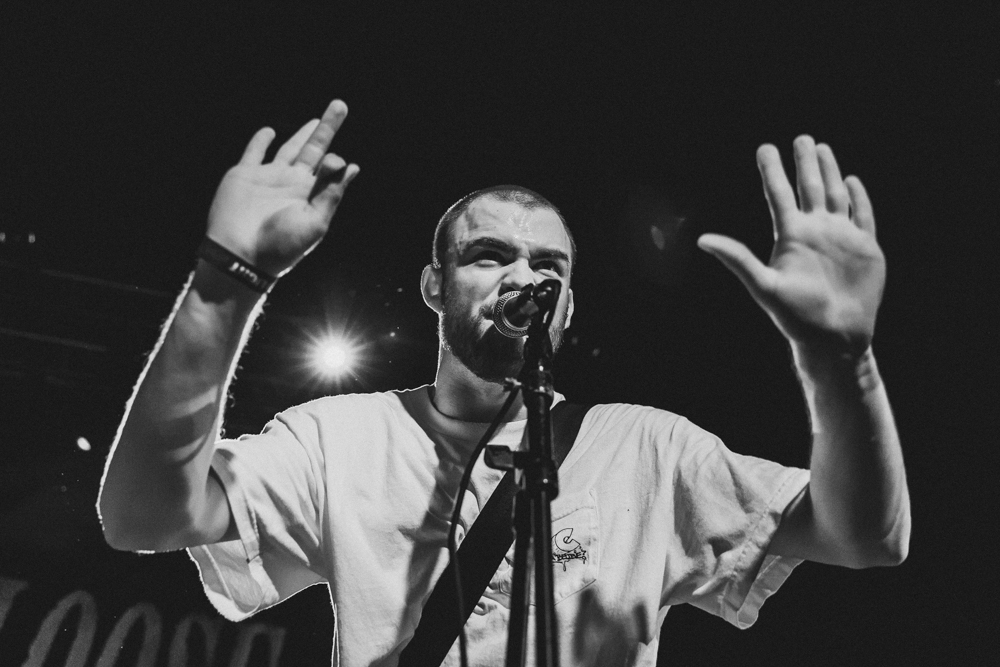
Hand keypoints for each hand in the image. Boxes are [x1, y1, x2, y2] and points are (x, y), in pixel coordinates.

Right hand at [206, 99, 359, 276]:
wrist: (241, 256)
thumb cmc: (282, 245)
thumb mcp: (316, 222)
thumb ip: (331, 193)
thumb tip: (351, 166)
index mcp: (311, 196)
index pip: (330, 170)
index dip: (337, 162)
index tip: (340, 163)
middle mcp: (292, 184)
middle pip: (313, 150)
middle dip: (327, 129)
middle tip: (340, 106)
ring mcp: (268, 178)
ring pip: (288, 148)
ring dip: (302, 133)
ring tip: (317, 119)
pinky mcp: (243, 175)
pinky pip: (253, 153)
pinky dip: (260, 141)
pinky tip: (270, 131)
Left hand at [697, 135, 884, 356]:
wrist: (834, 338)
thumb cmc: (796, 316)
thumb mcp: (763, 286)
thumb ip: (737, 259)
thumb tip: (701, 240)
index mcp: (790, 236)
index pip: (778, 195)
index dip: (771, 171)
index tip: (765, 147)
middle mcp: (815, 232)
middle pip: (808, 188)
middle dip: (804, 163)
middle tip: (800, 138)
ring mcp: (840, 238)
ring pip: (834, 195)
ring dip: (829, 171)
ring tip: (822, 148)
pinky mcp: (865, 248)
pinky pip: (863, 216)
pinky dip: (859, 197)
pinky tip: (851, 180)